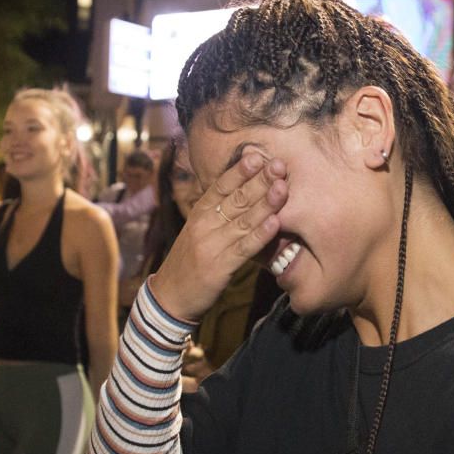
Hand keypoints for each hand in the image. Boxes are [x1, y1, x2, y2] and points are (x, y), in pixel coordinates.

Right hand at [151, 154, 287, 320]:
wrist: (170, 297)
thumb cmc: (190, 263)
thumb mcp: (199, 232)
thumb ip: (218, 213)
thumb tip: (243, 191)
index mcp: (199, 214)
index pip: (221, 186)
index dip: (240, 171)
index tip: (258, 155)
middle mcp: (204, 225)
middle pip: (235, 198)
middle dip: (259, 181)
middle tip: (279, 165)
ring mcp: (211, 245)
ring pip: (243, 220)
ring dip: (265, 203)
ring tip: (282, 188)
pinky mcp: (220, 267)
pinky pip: (244, 248)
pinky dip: (260, 235)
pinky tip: (275, 223)